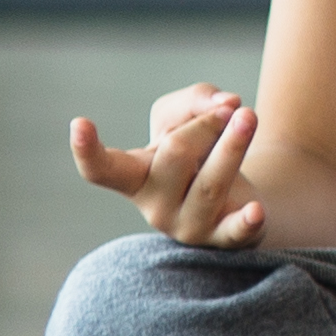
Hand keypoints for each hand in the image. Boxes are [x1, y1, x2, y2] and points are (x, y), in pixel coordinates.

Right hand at [69, 88, 272, 248]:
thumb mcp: (188, 116)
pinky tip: (255, 212)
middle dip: (206, 124)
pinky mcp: (222, 238)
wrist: (234, 195)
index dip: (88, 151)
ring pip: (209, 184)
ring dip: (233, 146)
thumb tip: (227, 103)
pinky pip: (233, 231)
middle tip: (232, 110)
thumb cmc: (199, 151)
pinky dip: (244, 222)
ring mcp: (187, 225)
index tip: (79, 124)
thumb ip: (199, 98)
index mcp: (135, 176)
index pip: (103, 169)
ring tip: (249, 116)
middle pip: (175, 155)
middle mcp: (154, 205)